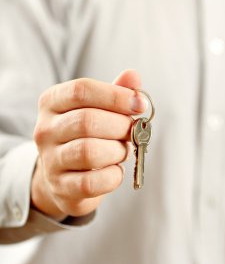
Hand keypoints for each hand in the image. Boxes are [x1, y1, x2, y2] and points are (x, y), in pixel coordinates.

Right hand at [31, 70, 145, 219]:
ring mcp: (50, 160)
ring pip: (88, 151)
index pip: (82, 90)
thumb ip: (116, 91)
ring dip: (117, 151)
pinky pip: (92, 182)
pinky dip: (113, 176)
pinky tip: (115, 169)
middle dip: (120, 126)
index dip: (116, 96)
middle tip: (132, 131)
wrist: (66, 174)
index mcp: (52, 102)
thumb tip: (133, 76)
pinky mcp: (60, 187)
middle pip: (87, 121)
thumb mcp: (98, 107)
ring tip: (122, 150)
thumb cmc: (87, 134)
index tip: (139, 104)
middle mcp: (45, 129)